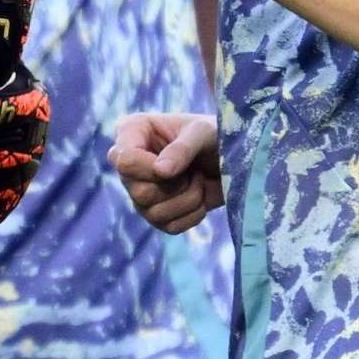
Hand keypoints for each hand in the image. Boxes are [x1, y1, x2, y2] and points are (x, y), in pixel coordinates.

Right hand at [111, 110, 222, 232]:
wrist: (233, 159)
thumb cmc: (213, 135)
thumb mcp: (203, 132)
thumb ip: (182, 148)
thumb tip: (160, 172)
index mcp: (132, 133)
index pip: (124, 161)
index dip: (150, 169)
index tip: (177, 164)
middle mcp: (129, 165)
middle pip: (139, 192)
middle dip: (176, 184)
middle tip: (192, 169)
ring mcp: (139, 193)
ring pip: (154, 213)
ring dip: (188, 199)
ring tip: (198, 180)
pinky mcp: (155, 216)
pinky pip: (170, 227)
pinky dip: (193, 214)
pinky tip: (200, 196)